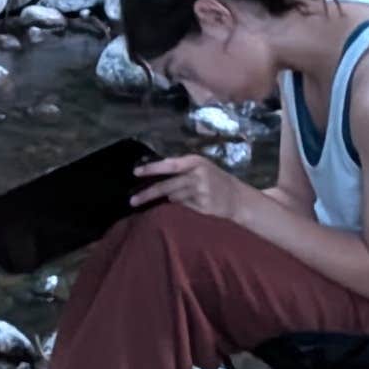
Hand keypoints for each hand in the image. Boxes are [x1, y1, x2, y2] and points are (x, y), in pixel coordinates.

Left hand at [133, 150, 256, 224]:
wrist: (236, 197)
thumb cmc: (213, 179)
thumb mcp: (199, 167)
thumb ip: (180, 168)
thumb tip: (152, 172)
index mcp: (195, 162)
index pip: (169, 165)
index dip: (152, 169)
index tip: (136, 173)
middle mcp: (198, 176)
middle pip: (167, 186)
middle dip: (148, 194)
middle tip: (132, 200)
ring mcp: (201, 192)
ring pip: (173, 197)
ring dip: (168, 199)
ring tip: (176, 197)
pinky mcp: (202, 207)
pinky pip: (182, 207)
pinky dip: (179, 206)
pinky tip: (188, 203)